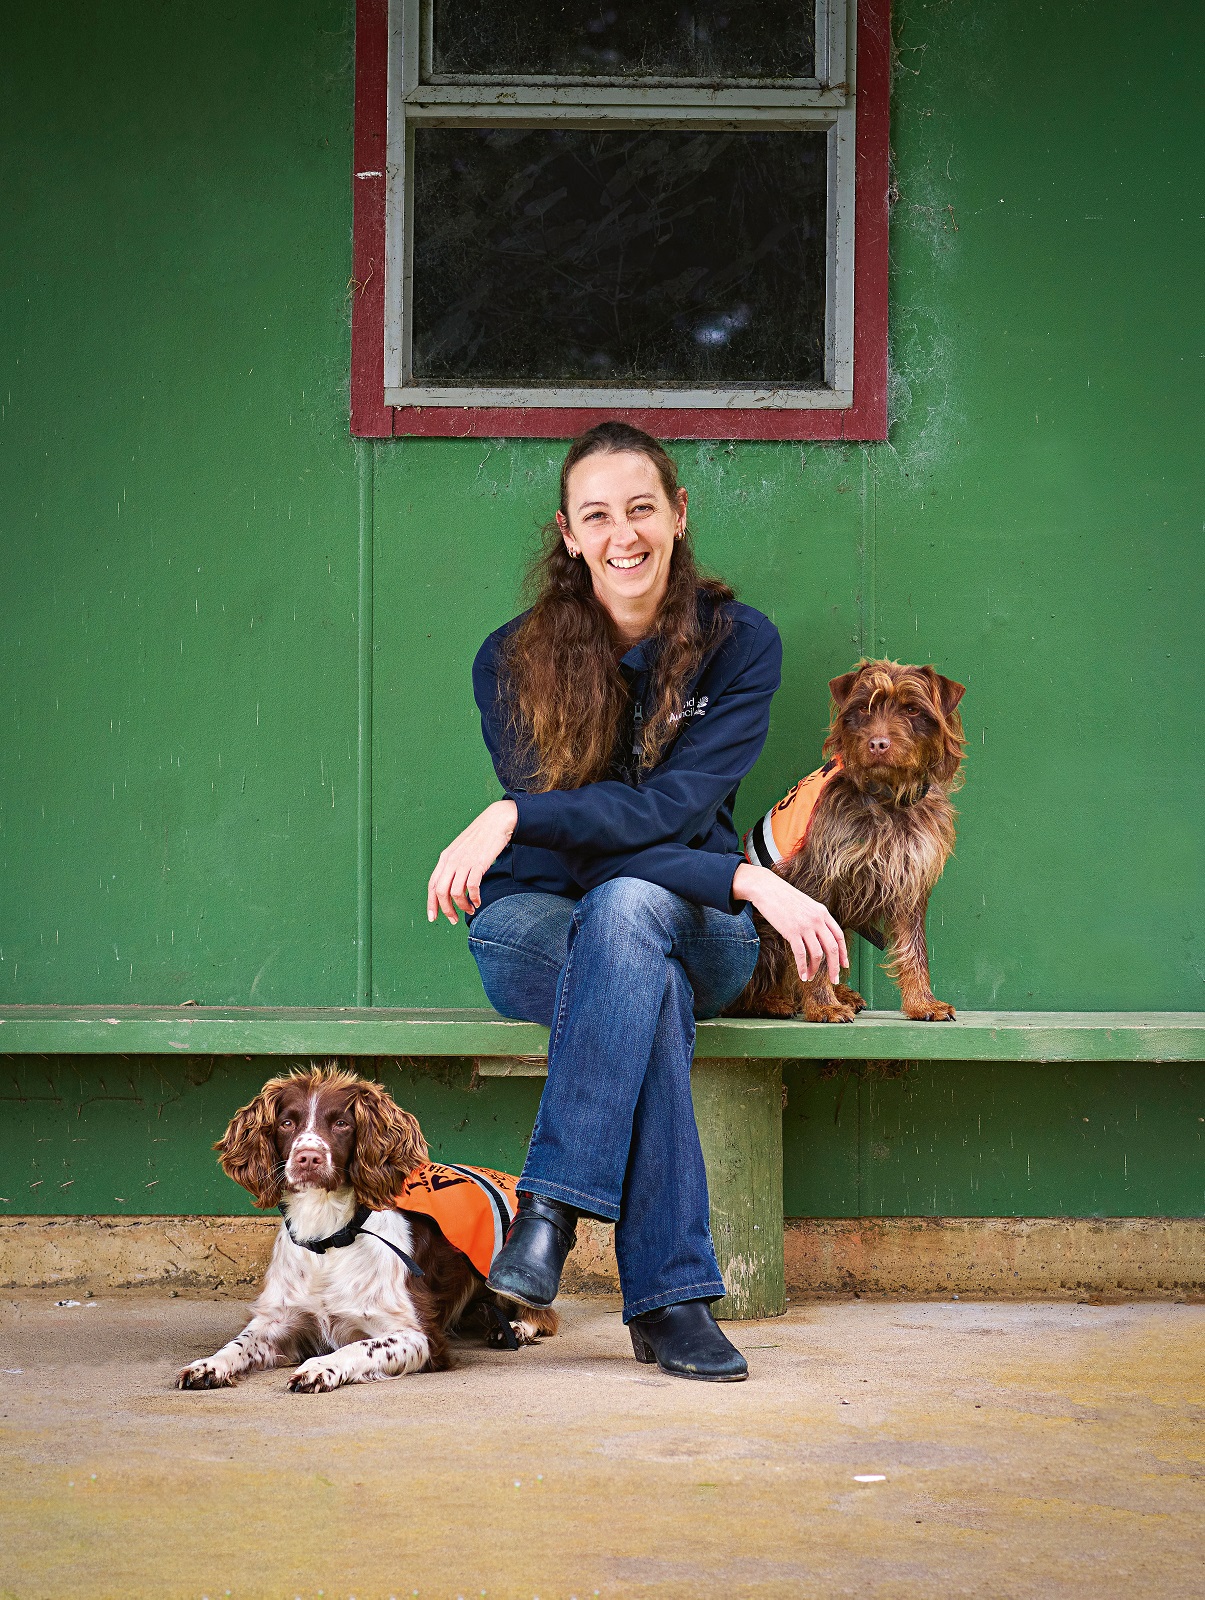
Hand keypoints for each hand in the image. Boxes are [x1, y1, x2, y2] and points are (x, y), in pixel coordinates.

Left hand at [427, 800, 517, 924]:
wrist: (496, 822)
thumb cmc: (481, 837)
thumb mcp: (461, 850)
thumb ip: (454, 865)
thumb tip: (452, 886)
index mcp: (445, 858)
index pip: (432, 885)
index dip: (431, 904)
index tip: (433, 917)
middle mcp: (451, 861)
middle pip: (441, 892)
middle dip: (446, 910)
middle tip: (454, 920)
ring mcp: (464, 862)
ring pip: (456, 892)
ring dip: (463, 906)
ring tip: (470, 910)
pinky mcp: (478, 864)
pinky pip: (472, 887)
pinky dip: (474, 898)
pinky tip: (478, 902)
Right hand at [732, 862, 848, 984]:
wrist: (767, 889)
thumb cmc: (785, 898)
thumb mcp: (807, 905)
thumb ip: (816, 919)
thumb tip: (820, 937)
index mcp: (823, 913)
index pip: (839, 936)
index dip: (843, 953)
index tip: (844, 965)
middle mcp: (817, 920)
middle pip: (832, 948)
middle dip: (834, 967)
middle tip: (834, 979)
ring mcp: (805, 926)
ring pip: (817, 954)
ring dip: (815, 969)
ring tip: (810, 977)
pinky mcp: (791, 932)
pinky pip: (801, 954)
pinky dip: (802, 967)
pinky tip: (801, 975)